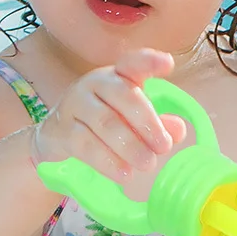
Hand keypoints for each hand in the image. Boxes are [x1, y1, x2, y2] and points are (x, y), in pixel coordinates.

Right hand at [30, 49, 188, 185]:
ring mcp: (75, 104)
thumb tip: (178, 129)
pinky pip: (86, 144)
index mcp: (119, 77)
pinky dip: (108, 161)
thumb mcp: (135, 121)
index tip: (167, 63)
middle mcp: (95, 84)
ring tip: (148, 164)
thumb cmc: (107, 123)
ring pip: (106, 122)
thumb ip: (159, 124)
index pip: (132, 63)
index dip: (149, 62)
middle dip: (148, 123)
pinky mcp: (61, 129)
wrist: (58, 138)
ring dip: (130, 146)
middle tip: (164, 147)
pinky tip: (124, 174)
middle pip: (124, 96)